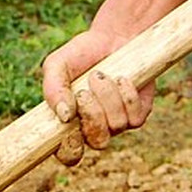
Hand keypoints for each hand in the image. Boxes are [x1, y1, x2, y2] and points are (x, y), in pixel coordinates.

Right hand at [40, 29, 154, 165]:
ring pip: (116, 125)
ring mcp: (118, 123)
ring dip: (107, 96)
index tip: (69, 132)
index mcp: (71, 124)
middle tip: (84, 91)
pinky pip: (134, 116)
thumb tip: (64, 116)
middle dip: (91, 115)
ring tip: (100, 76)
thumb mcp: (58, 65)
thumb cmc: (82, 54)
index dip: (69, 152)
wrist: (115, 37)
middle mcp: (95, 128)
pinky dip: (126, 94)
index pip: (69, 154)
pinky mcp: (138, 115)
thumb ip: (52, 88)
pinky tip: (121, 78)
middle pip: (97, 142)